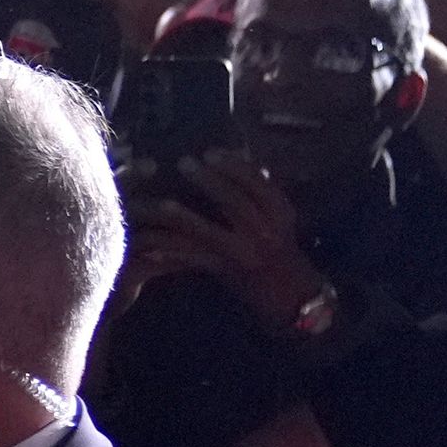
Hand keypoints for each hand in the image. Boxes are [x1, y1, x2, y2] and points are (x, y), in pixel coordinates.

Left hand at [132, 151, 326, 331]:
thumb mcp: (279, 218)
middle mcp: (265, 230)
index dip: (234, 166)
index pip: (258, 183)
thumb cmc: (283, 250)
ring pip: (211, 231)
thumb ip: (262, 193)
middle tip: (184, 162)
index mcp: (280, 211)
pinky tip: (153, 249)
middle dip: (209, 181)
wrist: (293, 296)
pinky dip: (175, 254)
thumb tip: (244, 158)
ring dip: (185, 217)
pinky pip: (197, 260)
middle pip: (235, 201)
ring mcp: (245, 252)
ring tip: (162, 204)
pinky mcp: (228, 271)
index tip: (211, 151)